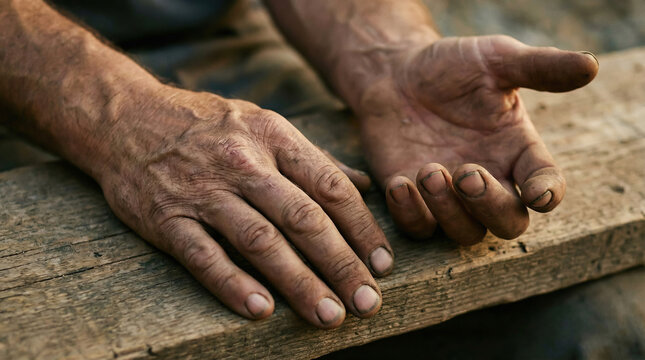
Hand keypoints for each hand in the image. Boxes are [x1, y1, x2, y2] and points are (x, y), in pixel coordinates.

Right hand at [97, 86, 392, 327]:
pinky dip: (233, 284)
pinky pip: (204, 256)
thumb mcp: (264, 126)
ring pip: (259, 241)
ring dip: (298, 282)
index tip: (384, 264)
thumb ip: (315, 158)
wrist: (127, 119)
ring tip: (328, 315)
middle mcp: (242, 162)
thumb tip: (366, 185)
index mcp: (273, 136)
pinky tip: (261, 311)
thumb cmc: (208, 126)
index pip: (330, 186)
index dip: (362, 228)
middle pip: (302, 218)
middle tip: (367, 302)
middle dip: (340, 263)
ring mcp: (203, 191)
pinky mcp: (166, 217)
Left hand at [353, 35, 597, 243]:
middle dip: (491, 206)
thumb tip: (590, 64)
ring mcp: (451, 197)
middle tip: (466, 173)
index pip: (546, 185)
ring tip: (428, 171)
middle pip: (508, 224)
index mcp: (517, 152)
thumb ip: (538, 67)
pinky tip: (399, 184)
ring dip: (448, 210)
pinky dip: (410, 214)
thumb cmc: (449, 68)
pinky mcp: (414, 201)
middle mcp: (490, 181)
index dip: (547, 194)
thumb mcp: (494, 60)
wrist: (394, 75)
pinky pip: (418, 229)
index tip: (537, 193)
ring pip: (465, 233)